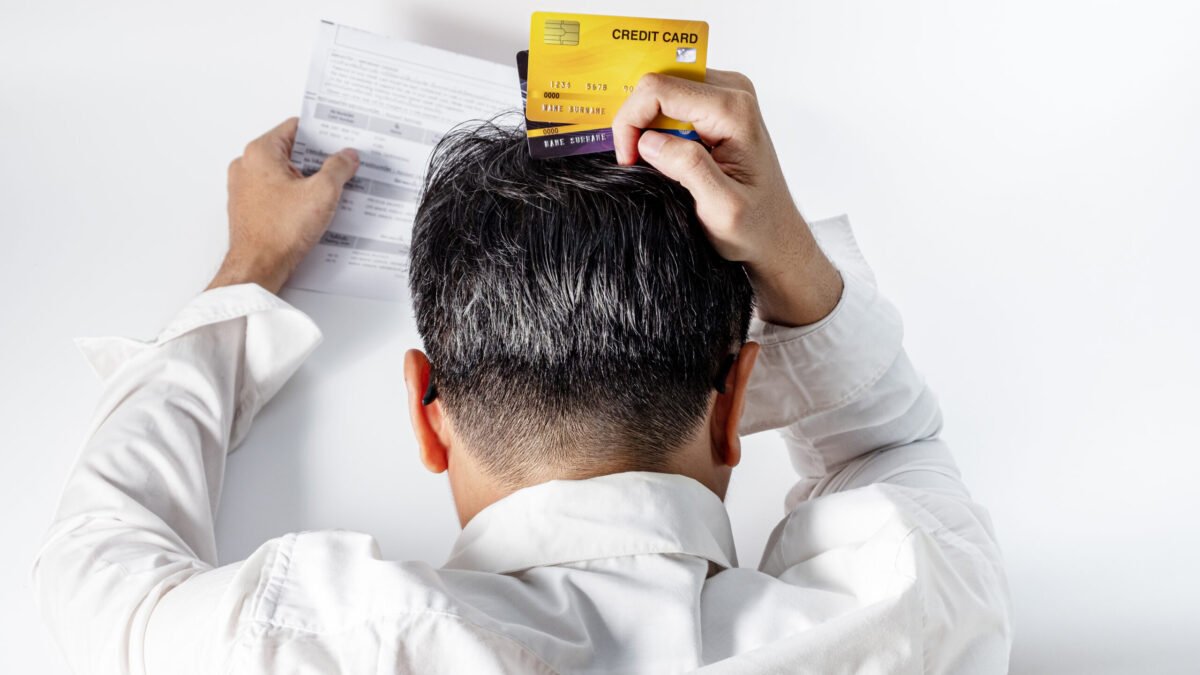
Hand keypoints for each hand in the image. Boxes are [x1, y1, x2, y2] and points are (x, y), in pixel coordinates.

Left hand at [207, 118, 358, 293]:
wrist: (257, 267)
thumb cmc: (279, 232)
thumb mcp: (322, 193)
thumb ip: (338, 168)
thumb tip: (347, 157)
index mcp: (260, 153)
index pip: (295, 128)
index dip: (321, 134)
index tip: (339, 140)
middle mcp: (246, 166)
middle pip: (290, 151)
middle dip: (317, 160)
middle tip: (340, 168)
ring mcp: (244, 188)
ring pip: (283, 173)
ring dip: (306, 180)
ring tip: (329, 192)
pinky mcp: (248, 208)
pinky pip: (276, 193)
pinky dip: (294, 197)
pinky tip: (312, 210)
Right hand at [612, 71, 842, 326]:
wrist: (774, 233)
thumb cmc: (754, 226)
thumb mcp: (722, 208)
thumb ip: (689, 169)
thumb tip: (649, 141)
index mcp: (733, 110)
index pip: (658, 90)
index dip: (631, 122)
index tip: (628, 160)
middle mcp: (731, 92)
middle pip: (657, 84)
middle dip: (635, 123)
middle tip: (635, 163)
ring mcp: (724, 95)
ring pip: (660, 91)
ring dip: (645, 127)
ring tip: (653, 164)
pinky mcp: (715, 106)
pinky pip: (670, 102)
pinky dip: (656, 128)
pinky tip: (665, 156)